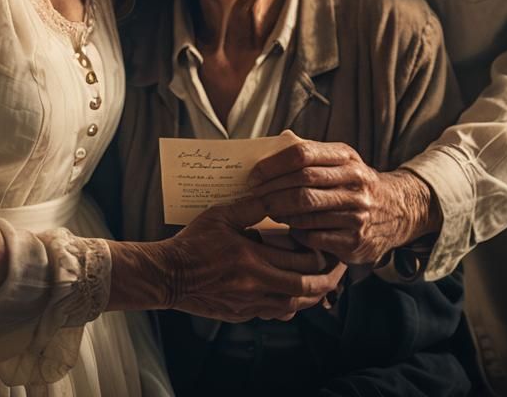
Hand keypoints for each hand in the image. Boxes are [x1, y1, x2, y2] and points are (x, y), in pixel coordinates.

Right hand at [107, 195, 344, 320]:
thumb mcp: (221, 214)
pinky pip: (276, 313)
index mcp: (252, 259)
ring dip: (312, 295)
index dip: (323, 256)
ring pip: (295, 306)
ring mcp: (249, 305)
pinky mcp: (242, 314)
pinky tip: (293, 291)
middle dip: (328, 278)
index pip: (302, 262)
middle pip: (306, 289)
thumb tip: (278, 193)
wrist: (167, 275)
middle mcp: (254, 287)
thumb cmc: (192, 242)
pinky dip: (291, 303)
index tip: (333, 246)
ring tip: (324, 280)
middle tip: (339, 266)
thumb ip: (252, 205)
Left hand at [247, 132, 439, 265]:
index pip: (303, 155)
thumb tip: (270, 150)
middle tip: (254, 196)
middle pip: (302, 185)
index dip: (274, 165)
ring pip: (306, 213)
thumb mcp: (341, 160)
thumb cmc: (356, 183)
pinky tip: (288, 229)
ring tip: (266, 211)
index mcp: (346, 158)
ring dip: (280, 213)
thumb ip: (310, 155)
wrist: (399, 210)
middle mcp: (355, 184)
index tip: (254, 174)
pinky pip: (315, 237)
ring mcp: (357, 214)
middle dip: (272, 191)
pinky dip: (296, 233)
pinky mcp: (355, 241)